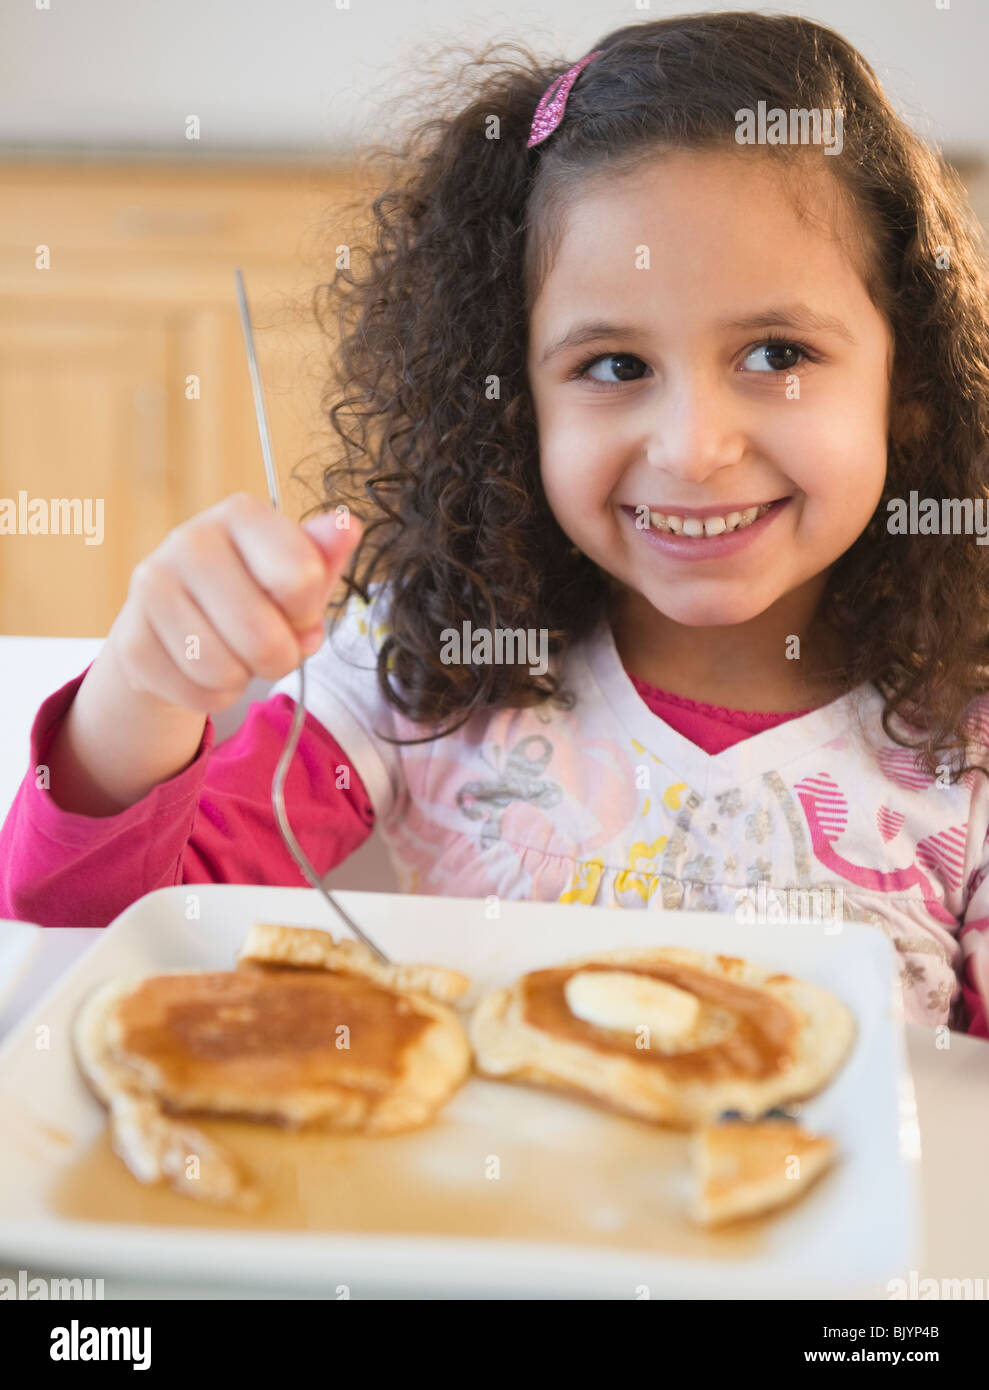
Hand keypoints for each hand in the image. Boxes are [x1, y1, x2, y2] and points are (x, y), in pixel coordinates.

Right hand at [106, 492, 361, 712]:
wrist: (177, 627)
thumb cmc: (253, 595)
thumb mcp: (296, 575)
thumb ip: (324, 558)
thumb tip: (349, 526)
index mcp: (241, 514)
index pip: (302, 579)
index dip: (309, 613)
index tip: (295, 610)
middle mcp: (189, 540)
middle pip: (264, 638)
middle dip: (280, 659)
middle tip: (269, 646)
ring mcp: (151, 587)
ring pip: (225, 671)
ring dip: (243, 678)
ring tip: (234, 654)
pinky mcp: (130, 640)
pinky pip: (195, 694)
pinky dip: (211, 697)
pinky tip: (203, 669)